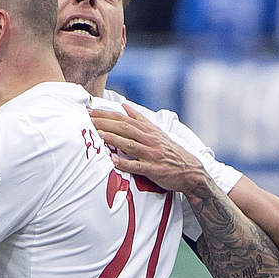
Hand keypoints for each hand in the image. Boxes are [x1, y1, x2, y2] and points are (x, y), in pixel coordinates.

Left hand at [89, 105, 208, 193]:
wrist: (190, 171)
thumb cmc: (170, 151)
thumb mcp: (157, 132)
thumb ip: (140, 119)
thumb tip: (125, 106)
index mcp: (148, 130)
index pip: (124, 118)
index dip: (107, 114)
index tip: (91, 111)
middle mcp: (150, 140)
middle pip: (125, 128)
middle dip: (105, 123)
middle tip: (88, 120)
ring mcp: (152, 154)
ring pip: (130, 144)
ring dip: (114, 139)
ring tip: (98, 135)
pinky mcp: (154, 169)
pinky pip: (138, 166)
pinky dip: (125, 163)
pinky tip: (113, 161)